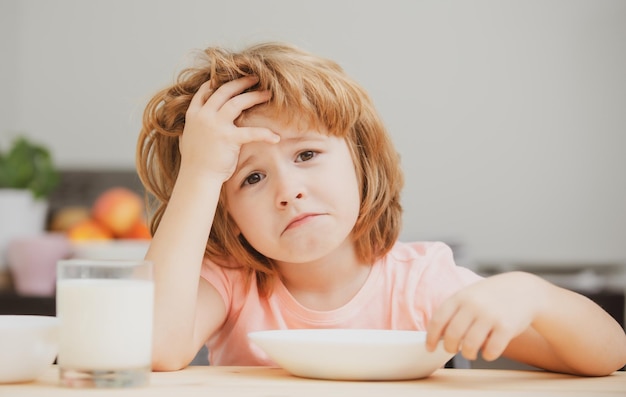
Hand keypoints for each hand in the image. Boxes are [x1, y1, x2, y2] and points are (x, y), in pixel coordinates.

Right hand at [179, 76, 279, 179]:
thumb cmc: (195, 163)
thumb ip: (191, 128)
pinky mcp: (228, 138)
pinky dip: (265, 134)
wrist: (197, 177)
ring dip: (254, 96)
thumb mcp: (187, 139)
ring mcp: (215, 125)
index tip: (230, 78)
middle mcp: (203, 116)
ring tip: (268, 93)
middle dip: (241, 83)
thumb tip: (191, 127)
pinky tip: (276, 137)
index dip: (218, 83)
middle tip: (255, 78)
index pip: (205, 92)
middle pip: (224, 91)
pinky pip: (250, 132)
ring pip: (237, 103)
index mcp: (193, 115)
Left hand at [425, 272, 543, 361]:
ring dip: (468, 354)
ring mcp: (490, 316)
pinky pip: (491, 350)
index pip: (438, 320)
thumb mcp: (469, 295)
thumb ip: (454, 311)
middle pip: (452, 335)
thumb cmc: (491, 296)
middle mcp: (473, 305)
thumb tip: (437, 336)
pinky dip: (487, 355)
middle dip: (449, 348)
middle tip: (453, 350)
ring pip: (470, 346)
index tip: (429, 348)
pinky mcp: (506, 327)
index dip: (431, 338)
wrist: (524, 290)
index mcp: (460, 297)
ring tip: (470, 352)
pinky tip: (488, 351)